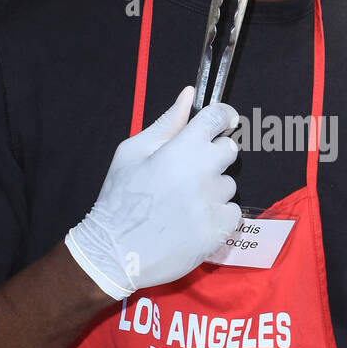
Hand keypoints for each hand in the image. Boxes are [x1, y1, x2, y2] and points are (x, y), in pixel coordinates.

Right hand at [65, 86, 241, 299]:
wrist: (114, 252)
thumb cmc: (119, 199)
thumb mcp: (132, 153)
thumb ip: (166, 124)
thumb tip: (189, 95)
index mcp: (180, 150)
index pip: (217, 118)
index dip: (223, 115)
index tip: (224, 120)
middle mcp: (202, 173)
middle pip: (230, 150)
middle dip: (215, 155)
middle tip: (191, 171)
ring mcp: (212, 203)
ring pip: (228, 185)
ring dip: (213, 189)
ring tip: (184, 203)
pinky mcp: (218, 230)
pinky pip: (232, 213)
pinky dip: (218, 215)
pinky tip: (194, 221)